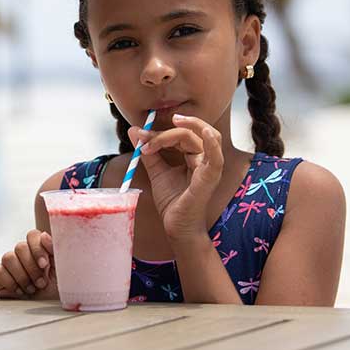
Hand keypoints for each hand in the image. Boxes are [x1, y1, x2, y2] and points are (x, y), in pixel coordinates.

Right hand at [0, 230, 58, 299]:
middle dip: (32, 268)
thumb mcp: (61, 269)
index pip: (32, 235)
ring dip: (22, 276)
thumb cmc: (56, 290)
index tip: (44, 264)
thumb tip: (45, 235)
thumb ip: (55, 250)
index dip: (37, 248)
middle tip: (41, 283)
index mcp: (39, 249)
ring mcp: (9, 264)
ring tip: (32, 289)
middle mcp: (23, 254)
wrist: (45, 311)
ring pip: (8, 257)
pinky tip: (19, 291)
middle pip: (20, 247)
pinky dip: (10, 282)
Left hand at [129, 114, 224, 242]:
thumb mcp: (157, 172)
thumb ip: (148, 152)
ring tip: (174, 121)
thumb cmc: (172, 202)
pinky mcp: (211, 177)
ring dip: (188, 127)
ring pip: (202, 136)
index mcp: (194, 156)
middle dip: (165, 132)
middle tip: (145, 135)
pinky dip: (212, 142)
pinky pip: (216, 157)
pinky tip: (205, 133)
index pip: (180, 134)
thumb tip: (134, 131)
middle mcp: (204, 159)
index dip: (159, 133)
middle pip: (190, 133)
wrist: (176, 227)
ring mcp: (209, 167)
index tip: (139, 136)